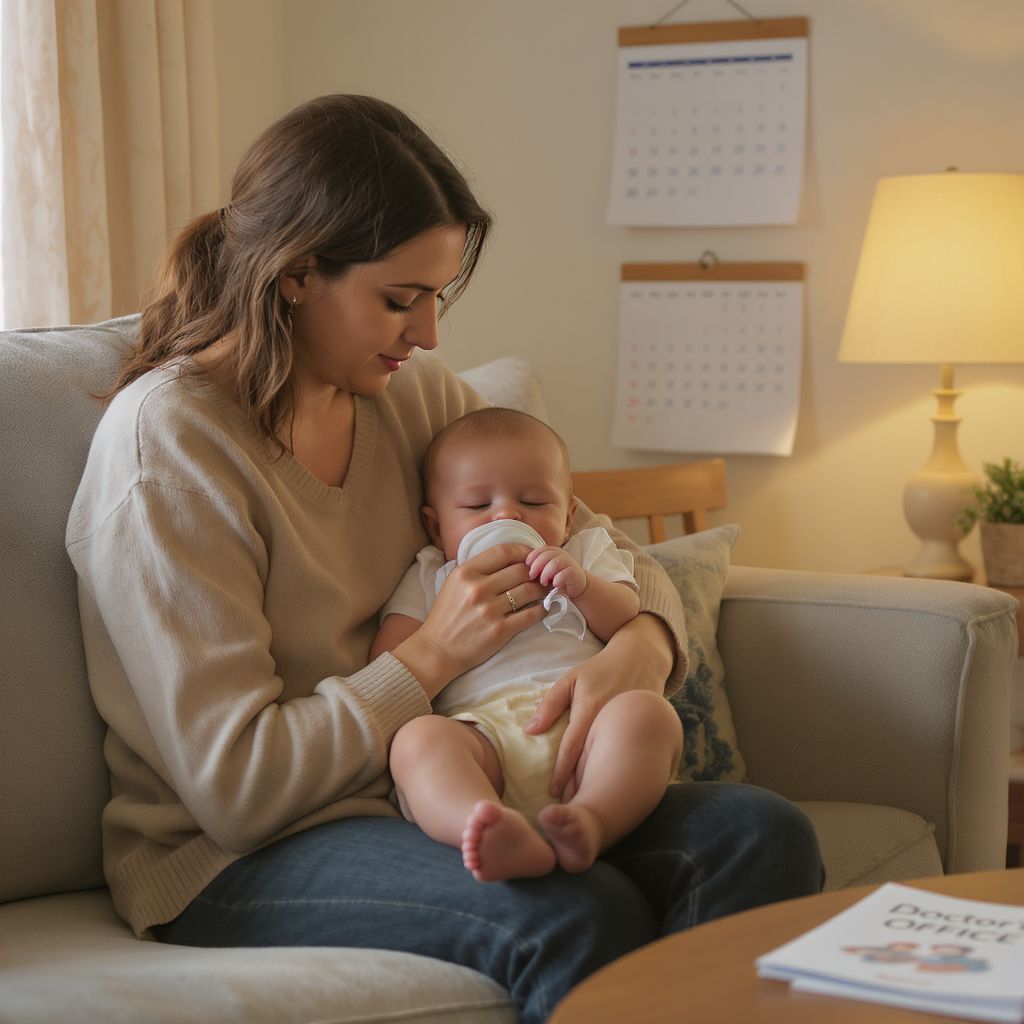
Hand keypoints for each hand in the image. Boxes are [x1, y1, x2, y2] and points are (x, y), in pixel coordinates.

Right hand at [396, 543, 547, 698]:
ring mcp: (489, 610)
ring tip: (544, 590)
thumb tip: (511, 558)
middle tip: (542, 575)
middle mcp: (477, 589)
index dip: (523, 551)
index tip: (532, 555)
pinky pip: (531, 614)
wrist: (437, 650)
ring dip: (541, 589)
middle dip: (536, 571)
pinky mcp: (500, 631)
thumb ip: (478, 569)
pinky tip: (543, 608)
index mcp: (465, 573)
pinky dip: (541, 609)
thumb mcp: (454, 583)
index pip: (503, 551)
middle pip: (521, 570)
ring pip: (529, 591)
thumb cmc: (447, 616)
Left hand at [524, 546, 586, 598]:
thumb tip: (517, 570)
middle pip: (545, 555)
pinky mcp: (575, 573)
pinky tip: (555, 585)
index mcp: (550, 552)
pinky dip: (558, 579)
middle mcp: (560, 554)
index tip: (526, 569)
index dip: (531, 559)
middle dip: (536, 567)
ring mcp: (568, 563)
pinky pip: (566, 573)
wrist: (576, 585)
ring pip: (554, 563)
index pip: (538, 550)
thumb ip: (535, 567)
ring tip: (544, 583)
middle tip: (533, 577)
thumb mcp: (544, 571)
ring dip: (546, 574)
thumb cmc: (555, 578)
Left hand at [524, 613, 674, 797]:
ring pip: (611, 763)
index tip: (553, 792)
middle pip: (592, 762)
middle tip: (567, 809)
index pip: (571, 748)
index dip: (562, 773)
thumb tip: (529, 730)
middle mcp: (610, 722)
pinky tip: (611, 787)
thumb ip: (550, 704)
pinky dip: (618, 772)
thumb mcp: (571, 679)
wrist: (641, 659)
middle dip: (580, 786)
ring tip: (585, 806)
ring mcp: (629, 728)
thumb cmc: (599, 669)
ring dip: (599, 783)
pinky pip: (628, 756)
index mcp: (590, 709)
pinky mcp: (643, 731)